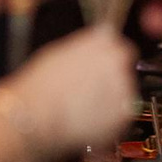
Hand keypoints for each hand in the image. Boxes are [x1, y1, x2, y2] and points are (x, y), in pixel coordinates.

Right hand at [5, 26, 141, 154]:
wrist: (38, 115)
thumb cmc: (40, 85)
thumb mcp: (58, 53)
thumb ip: (83, 49)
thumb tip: (90, 51)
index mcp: (101, 40)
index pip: (118, 46)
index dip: (108, 60)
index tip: (100, 68)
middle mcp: (117, 61)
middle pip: (122, 69)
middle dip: (109, 80)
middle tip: (88, 91)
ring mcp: (124, 88)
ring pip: (123, 93)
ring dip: (109, 100)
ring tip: (83, 108)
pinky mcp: (123, 114)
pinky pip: (120, 116)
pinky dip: (108, 120)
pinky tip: (86, 121)